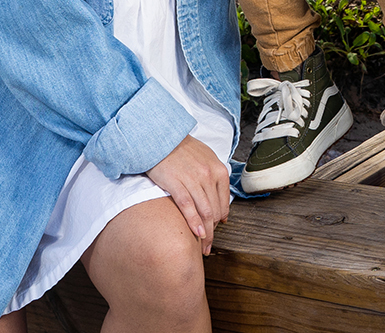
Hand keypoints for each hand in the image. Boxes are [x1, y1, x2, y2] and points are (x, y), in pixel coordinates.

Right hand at [145, 136, 230, 251]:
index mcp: (219, 170)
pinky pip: (188, 206)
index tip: (216, 229)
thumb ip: (216, 179)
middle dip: (213, 231)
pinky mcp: (176, 183)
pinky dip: (194, 221)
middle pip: (215, 210)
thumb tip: (222, 207)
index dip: (220, 219)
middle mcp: (208, 175)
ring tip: (204, 246)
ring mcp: (193, 179)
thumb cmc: (183, 149)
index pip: (223, 202)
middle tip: (209, 244)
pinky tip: (197, 233)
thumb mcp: (207, 158)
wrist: (161, 137)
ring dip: (206, 232)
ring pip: (204, 212)